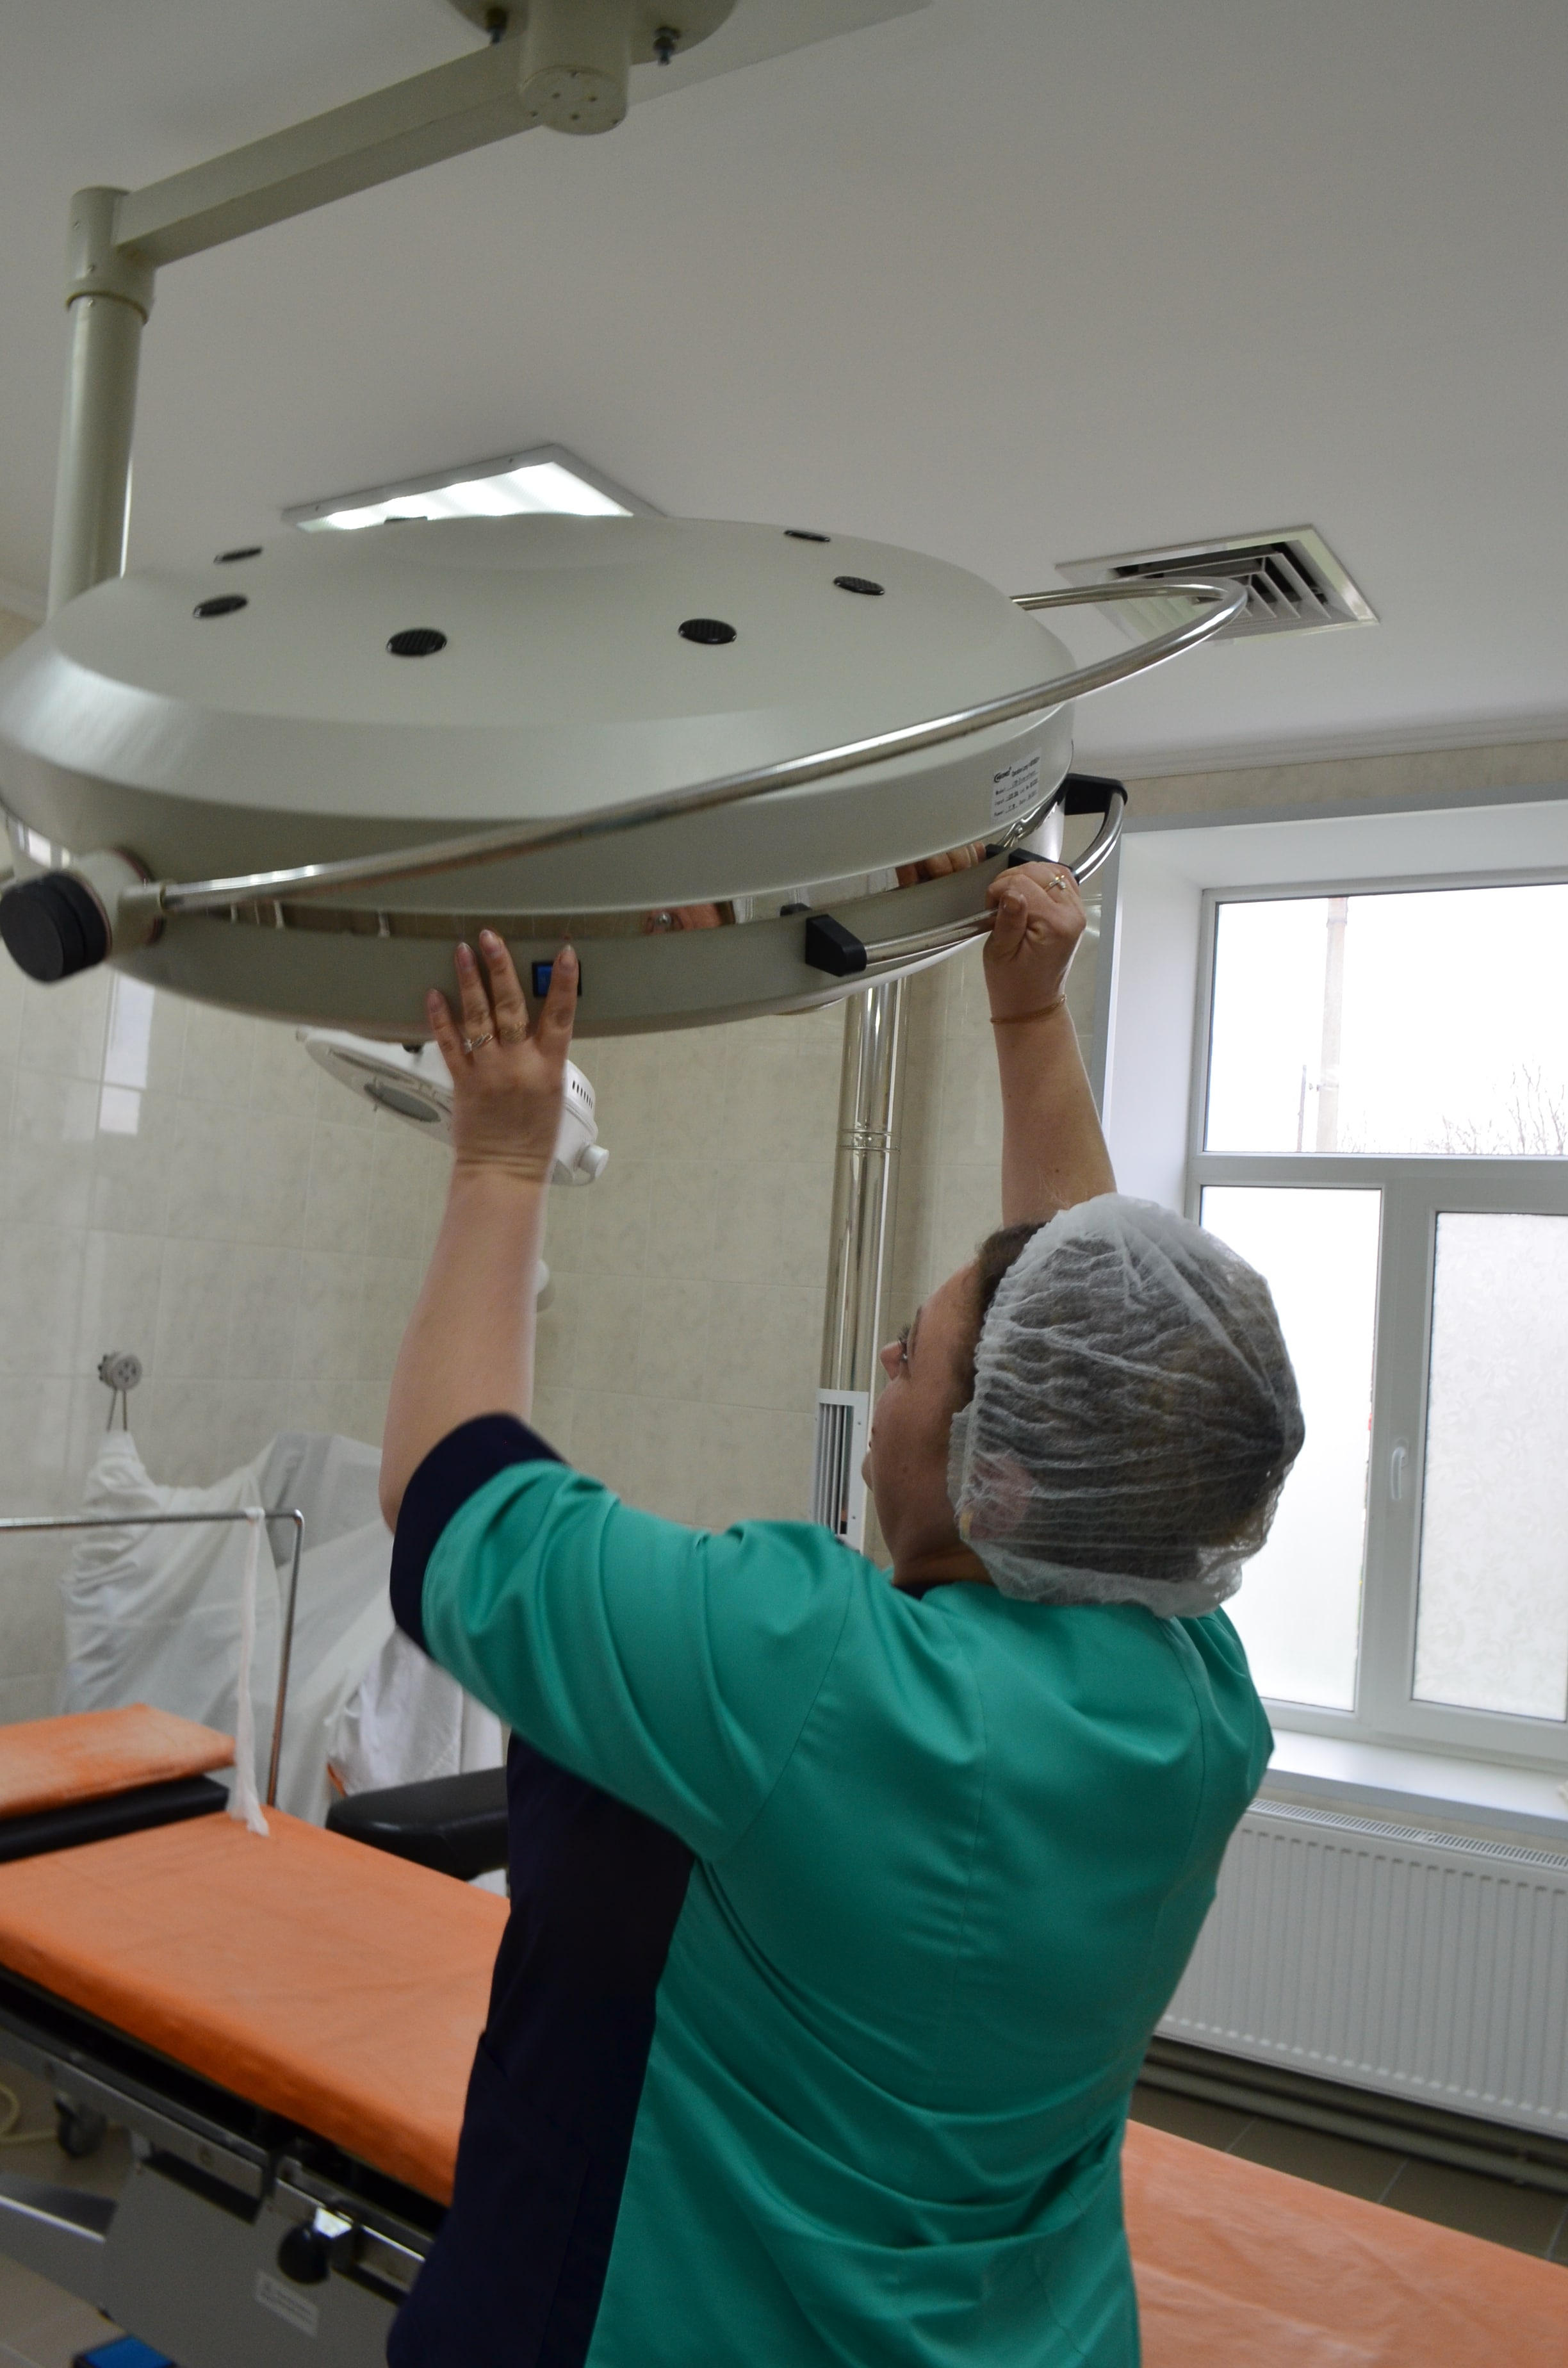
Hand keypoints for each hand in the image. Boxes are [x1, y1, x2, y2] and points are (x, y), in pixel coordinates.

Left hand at [426, 932, 576, 1181]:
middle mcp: (519, 1065)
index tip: (565, 953)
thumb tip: (535, 1031)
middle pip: (511, 1007)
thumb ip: (544, 1060)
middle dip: (501, 968)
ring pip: (478, 1018)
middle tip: (491, 938)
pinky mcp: (463, 1083)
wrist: (505, 1172)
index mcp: (548, 1069)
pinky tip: (434, 995)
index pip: (560, 1016)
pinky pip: (449, 1045)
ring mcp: (489, 1072)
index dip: (564, 983)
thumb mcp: (551, 1096)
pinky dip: (440, 1018)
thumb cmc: (531, 1141)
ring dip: (469, 982)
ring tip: (462, 952)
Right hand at [983, 862, 1085, 1022]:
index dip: (998, 890)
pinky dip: (1041, 881)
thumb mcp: (1000, 953)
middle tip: (998, 905)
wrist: (1032, 1003)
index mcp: (1056, 925)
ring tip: (1011, 899)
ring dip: (1026, 878)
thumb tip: (1010, 892)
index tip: (989, 909)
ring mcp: (1076, 911)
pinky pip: (1060, 880)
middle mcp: (1072, 914)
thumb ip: (1008, 919)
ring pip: (1050, 871)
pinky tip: (1027, 894)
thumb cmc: (1014, 984)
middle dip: (1011, 881)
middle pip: (1038, 872)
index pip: (1022, 883)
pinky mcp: (1073, 911)